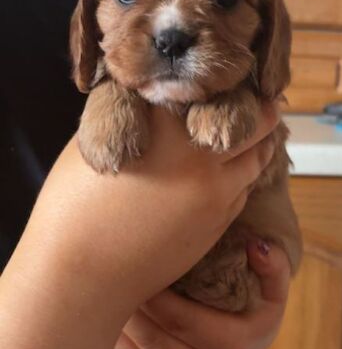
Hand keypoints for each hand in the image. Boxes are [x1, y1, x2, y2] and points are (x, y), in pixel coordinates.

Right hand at [17, 102, 278, 325]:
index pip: (217, 86)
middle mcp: (200, 152)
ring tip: (254, 130)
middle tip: (254, 100)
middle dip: (258, 107)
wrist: (83, 273)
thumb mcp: (100, 139)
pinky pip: (245, 187)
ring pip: (259, 154)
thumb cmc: (74, 204)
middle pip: (256, 118)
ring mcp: (216, 189)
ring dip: (258, 141)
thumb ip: (139, 114)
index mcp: (166, 122)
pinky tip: (234, 166)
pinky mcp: (220, 220)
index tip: (228, 75)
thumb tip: (161, 96)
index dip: (225, 80)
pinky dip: (243, 172)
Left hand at [113, 240, 289, 348]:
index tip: (138, 265)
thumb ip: (273, 264)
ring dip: (120, 323)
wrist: (250, 342)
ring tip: (102, 289)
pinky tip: (105, 312)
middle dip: (132, 306)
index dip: (158, 297)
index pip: (186, 321)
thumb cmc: (257, 305)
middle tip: (109, 272)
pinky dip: (118, 340)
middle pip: (158, 339)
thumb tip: (256, 247)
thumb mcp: (274, 286)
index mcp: (238, 345)